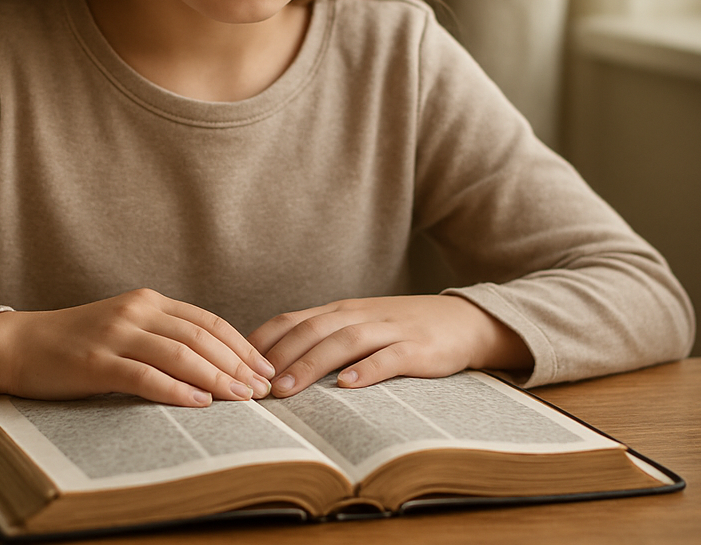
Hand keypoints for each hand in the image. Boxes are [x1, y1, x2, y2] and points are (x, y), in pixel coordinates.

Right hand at [0, 288, 274, 408]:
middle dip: (237, 364)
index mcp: (147, 302)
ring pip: (179, 354)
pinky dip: (175, 389)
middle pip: (201, 337)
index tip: (265, 369)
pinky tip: (198, 403)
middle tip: (263, 390)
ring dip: (217, 378)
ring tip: (241, 398)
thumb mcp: (124, 329)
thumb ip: (162, 338)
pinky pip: (144, 376)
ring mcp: (115, 334)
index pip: (208, 322)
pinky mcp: (96, 361)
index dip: (241, 345)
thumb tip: (212, 366)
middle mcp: (136, 311)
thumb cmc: (75, 344)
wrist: (19, 345)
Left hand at [248, 295, 531, 396]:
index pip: (292, 319)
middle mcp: (359, 315)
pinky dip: (366, 369)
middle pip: (311, 330)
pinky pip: (388, 356)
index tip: (237, 364)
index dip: (264, 340)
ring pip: (343, 342)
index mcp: (340, 310)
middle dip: (280, 357)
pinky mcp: (417, 347)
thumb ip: (323, 338)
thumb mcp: (359, 326)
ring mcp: (388, 329)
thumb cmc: (402, 330)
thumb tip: (274, 364)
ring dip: (311, 364)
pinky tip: (347, 385)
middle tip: (255, 386)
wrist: (463, 321)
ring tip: (287, 389)